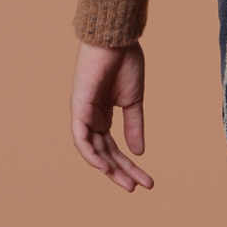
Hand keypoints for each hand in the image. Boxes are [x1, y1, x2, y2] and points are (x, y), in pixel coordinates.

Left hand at [70, 42, 153, 192]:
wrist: (117, 38)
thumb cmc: (124, 62)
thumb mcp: (133, 101)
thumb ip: (134, 126)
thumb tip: (138, 152)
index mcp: (102, 115)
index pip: (113, 147)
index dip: (129, 165)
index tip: (147, 181)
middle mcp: (90, 117)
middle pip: (105, 152)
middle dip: (121, 171)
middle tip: (137, 187)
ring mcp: (83, 113)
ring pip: (93, 150)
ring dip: (109, 168)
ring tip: (127, 183)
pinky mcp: (78, 107)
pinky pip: (81, 138)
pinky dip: (91, 154)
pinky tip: (105, 167)